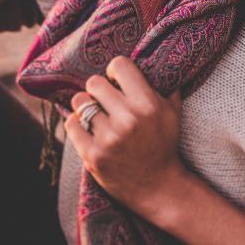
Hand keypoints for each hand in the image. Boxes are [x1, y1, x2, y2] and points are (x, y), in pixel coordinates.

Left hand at [64, 55, 186, 220]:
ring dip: (86, 106)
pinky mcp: (92, 156)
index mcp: (148, 103)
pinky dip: (77, 124)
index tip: (117, 80)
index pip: (119, 64)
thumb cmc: (164, 144)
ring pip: (80, 102)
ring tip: (95, 114)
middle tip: (105, 100)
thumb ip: (164, 83)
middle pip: (95, 82)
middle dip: (99, 89)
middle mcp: (128, 119)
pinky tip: (88, 129)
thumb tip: (153, 56)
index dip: (115, 70)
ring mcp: (109, 138)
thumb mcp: (173, 111)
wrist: (158, 187)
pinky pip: (71, 124)